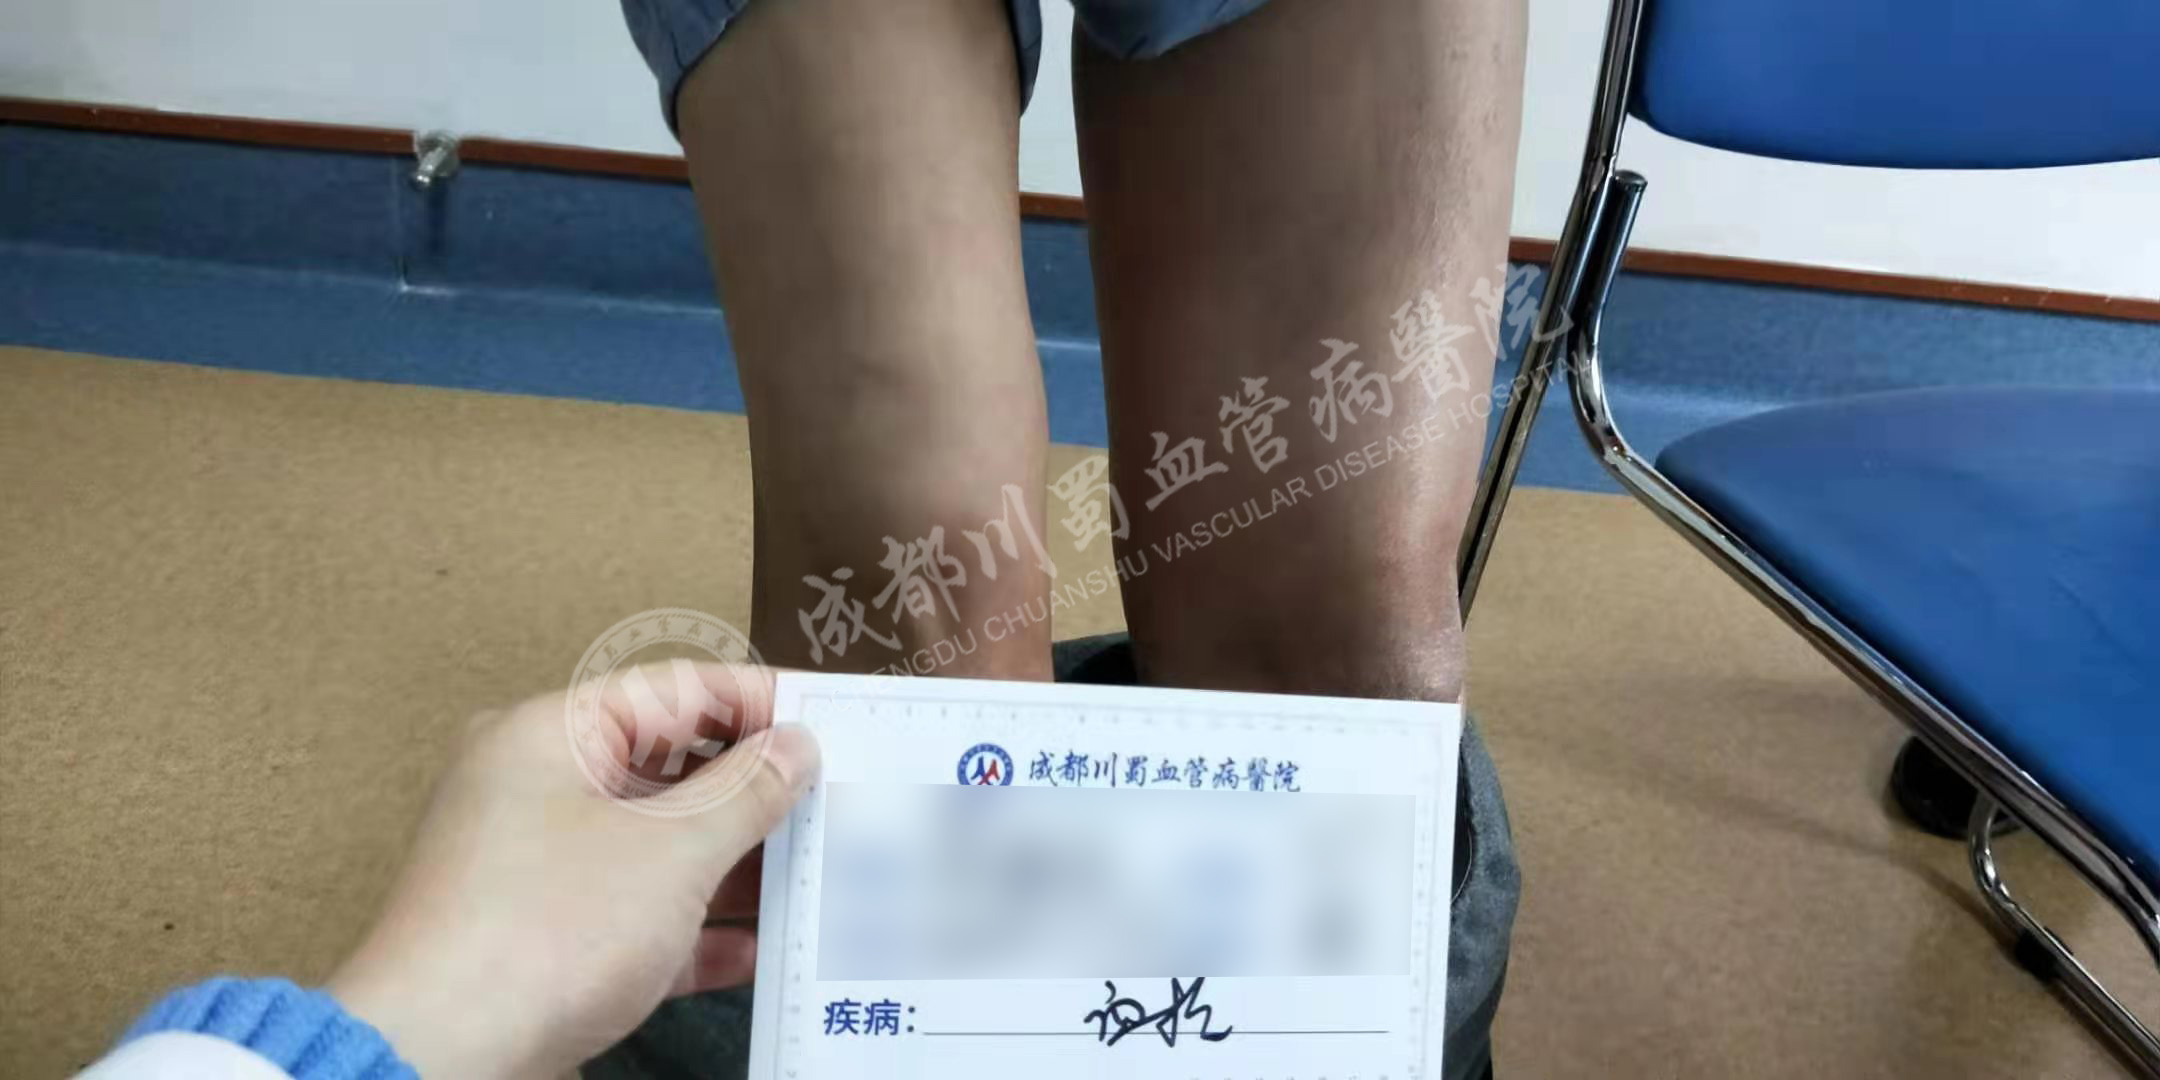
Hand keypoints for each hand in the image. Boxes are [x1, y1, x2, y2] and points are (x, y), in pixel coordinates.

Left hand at [327, 661, 818, 1078]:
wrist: (441, 1058)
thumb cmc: (543, 931)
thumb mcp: (671, 850)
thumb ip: (745, 792)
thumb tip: (796, 746)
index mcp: (551, 736)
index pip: (673, 691)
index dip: (757, 701)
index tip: (830, 718)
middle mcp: (538, 790)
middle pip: (669, 768)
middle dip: (754, 790)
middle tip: (836, 800)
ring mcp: (540, 868)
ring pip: (658, 847)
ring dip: (734, 865)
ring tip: (815, 873)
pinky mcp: (547, 940)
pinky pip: (638, 916)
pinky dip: (695, 929)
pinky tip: (758, 950)